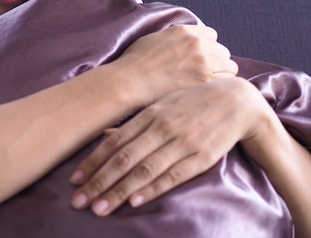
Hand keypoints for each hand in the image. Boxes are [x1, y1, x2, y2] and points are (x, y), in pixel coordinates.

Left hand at [70, 77, 267, 215]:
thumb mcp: (161, 105)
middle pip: (123, 159)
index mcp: (148, 115)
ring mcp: (180, 142)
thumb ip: (134, 122)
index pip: (113, 142)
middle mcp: (160, 128)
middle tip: (78, 201)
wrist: (236, 101)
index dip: (92, 162)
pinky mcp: (200, 156)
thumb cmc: (192, 103)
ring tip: (99, 209)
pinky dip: (152, 189)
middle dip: (98, 182)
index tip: (74, 180)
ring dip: (118, 191)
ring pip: (143, 170)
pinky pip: (172, 176)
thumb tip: (105, 134)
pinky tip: (135, 202)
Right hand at [111, 25, 237, 107]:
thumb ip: (174, 37)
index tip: (202, 59)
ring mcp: (203, 63)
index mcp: (185, 32)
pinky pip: (226, 83)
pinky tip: (207, 94)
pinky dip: (219, 88)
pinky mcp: (205, 82)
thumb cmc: (135, 64)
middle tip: (205, 76)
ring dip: (221, 76)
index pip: (212, 35)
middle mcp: (197, 44)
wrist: (129, 83)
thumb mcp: (154, 39)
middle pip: (223, 52)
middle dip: (216, 62)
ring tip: (207, 87)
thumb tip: (183, 41)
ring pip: (229, 67)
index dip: (208, 48)